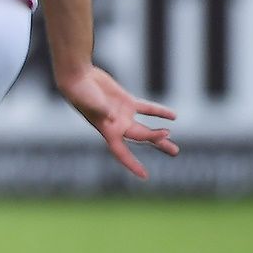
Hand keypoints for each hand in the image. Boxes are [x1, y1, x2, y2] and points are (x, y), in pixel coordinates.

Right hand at [58, 66, 177, 179]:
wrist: (77, 77)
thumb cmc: (79, 91)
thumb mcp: (89, 102)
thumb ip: (102, 109)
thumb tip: (112, 116)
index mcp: (107, 129)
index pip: (121, 152)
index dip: (132, 164)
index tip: (144, 175)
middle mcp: (116, 125)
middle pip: (141, 138)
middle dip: (157, 143)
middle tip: (175, 152)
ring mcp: (122, 114)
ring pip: (145, 128)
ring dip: (160, 135)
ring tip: (174, 148)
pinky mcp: (126, 101)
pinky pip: (147, 109)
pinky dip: (159, 113)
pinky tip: (173, 116)